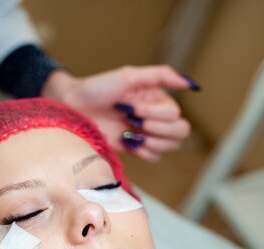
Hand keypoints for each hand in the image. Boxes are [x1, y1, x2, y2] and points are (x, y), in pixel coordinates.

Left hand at [42, 65, 196, 161]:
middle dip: (158, 130)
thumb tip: (189, 84)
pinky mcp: (134, 148)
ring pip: (171, 146)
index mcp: (157, 98)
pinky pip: (155, 157)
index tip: (129, 108)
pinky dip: (145, 153)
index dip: (154, 114)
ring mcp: (146, 133)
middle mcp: (156, 116)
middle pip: (181, 131)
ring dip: (152, 142)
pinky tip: (128, 143)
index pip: (175, 114)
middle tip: (133, 123)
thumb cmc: (97, 88)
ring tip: (130, 133)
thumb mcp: (128, 75)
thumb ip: (161, 75)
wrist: (73, 108)